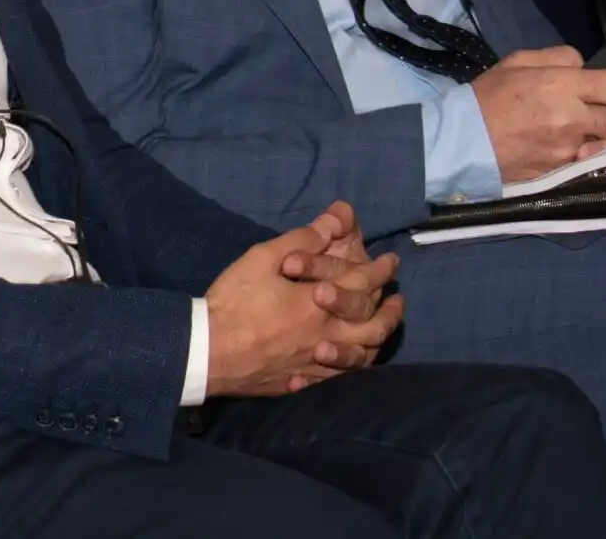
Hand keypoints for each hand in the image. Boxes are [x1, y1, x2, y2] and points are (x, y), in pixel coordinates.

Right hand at [204, 224, 401, 397]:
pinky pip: (338, 377)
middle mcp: (327, 334)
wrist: (208, 351)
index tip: (391, 261)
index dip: (380, 269)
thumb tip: (332, 225)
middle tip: (397, 298)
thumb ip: (300, 241)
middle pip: (373, 325)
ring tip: (382, 331)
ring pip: (362, 355)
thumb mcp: (261, 259)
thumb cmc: (234, 302)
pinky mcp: (303, 381)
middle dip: (390, 309)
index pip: (361, 282)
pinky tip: (349, 361)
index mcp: (319, 303)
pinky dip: (350, 367)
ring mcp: (317, 362)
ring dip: (378, 339)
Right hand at [473, 46, 605, 181]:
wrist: (462, 140)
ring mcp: (571, 149)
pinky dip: (602, 152)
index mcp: (563, 86)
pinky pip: (595, 159)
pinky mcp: (564, 170)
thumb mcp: (518, 61)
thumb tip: (584, 66)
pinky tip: (604, 146)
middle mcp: (574, 118)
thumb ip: (558, 57)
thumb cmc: (488, 96)